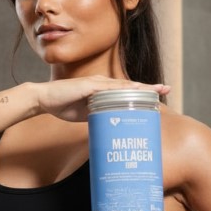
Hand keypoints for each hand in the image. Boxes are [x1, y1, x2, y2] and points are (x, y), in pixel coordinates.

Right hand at [34, 76, 169, 121]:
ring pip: (122, 85)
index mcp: (102, 90)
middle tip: (166, 89)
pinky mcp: (88, 86)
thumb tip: (111, 126)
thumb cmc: (63, 105)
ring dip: (140, 88)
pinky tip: (133, 90)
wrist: (44, 99)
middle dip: (148, 88)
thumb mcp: (86, 113)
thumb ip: (99, 115)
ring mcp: (96, 83)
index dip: (143, 92)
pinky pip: (108, 88)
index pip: (126, 91)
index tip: (159, 94)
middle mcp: (102, 84)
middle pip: (129, 86)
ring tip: (155, 90)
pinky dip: (121, 89)